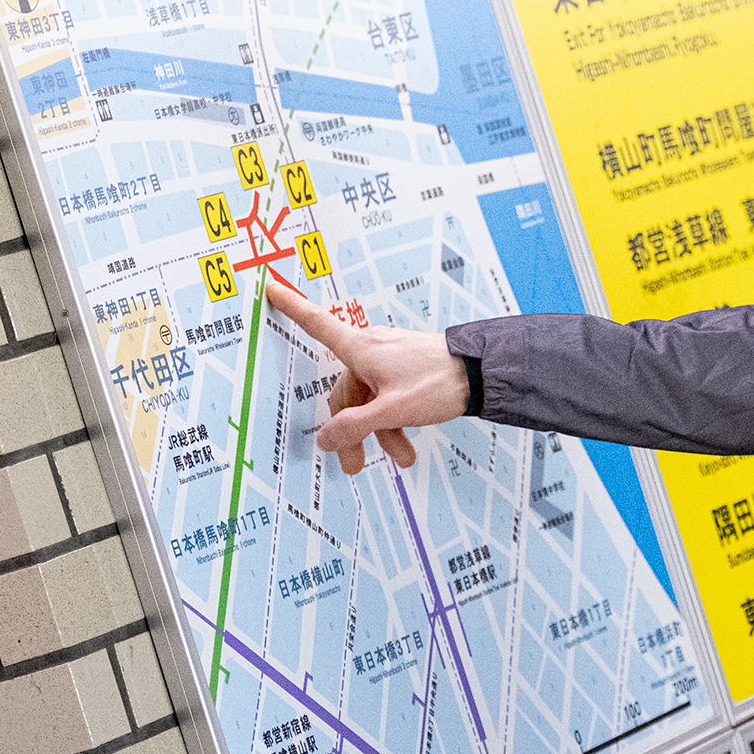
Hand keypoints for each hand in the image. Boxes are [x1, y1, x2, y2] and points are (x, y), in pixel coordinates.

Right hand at [265, 279, 468, 473]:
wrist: (481, 373)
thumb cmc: (438, 382)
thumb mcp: (393, 410)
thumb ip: (355, 426)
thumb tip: (324, 439)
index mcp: (362, 349)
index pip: (317, 324)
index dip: (293, 307)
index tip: (271, 288)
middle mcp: (371, 349)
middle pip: (345, 390)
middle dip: (349, 430)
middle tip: (353, 465)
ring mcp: (389, 358)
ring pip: (369, 398)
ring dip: (379, 432)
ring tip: (399, 458)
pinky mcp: (405, 368)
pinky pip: (387, 396)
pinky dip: (393, 421)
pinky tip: (406, 447)